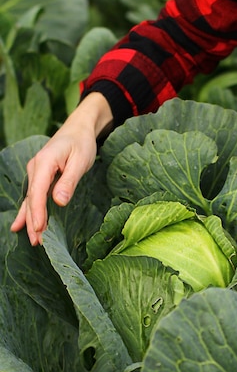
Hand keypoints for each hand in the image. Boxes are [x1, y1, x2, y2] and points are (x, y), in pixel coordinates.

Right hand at [10, 93, 112, 244]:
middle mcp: (35, 168)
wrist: (78, 129)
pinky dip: (28, 211)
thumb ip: (69, 180)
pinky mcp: (40, 177)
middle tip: (38, 242)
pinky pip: (32, 196)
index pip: (38, 191)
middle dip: (33, 221)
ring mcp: (36, 172)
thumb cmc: (81, 143)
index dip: (38, 211)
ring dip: (30, 219)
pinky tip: (20, 226)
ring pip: (30, 199)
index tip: (40, 228)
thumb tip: (59, 201)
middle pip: (31, 198)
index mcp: (44, 162)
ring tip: (32, 239)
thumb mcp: (80, 161)